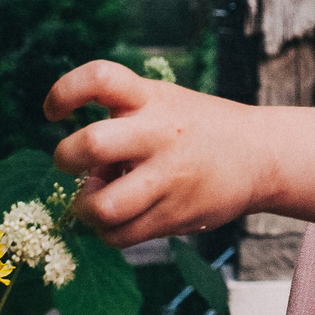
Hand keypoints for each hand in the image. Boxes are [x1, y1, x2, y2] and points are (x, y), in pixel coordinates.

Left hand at [45, 60, 270, 248]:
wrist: (261, 155)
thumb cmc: (197, 128)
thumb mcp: (163, 103)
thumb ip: (121, 124)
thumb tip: (83, 171)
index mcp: (151, 98)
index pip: (100, 78)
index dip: (65, 92)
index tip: (53, 112)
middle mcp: (159, 133)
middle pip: (91, 145)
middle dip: (65, 158)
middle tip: (70, 162)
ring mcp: (167, 177)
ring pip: (101, 207)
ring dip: (85, 207)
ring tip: (97, 199)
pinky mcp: (174, 215)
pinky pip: (120, 236)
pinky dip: (108, 232)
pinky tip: (122, 217)